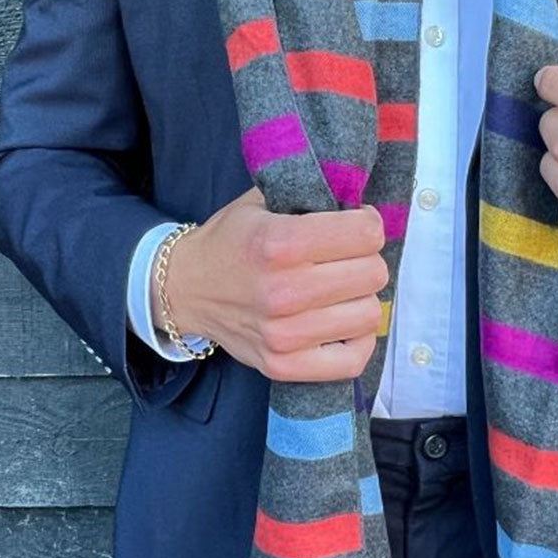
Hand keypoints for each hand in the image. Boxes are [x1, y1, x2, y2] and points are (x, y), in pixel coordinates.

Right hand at [152, 187, 388, 381]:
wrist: (184, 288)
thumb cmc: (231, 241)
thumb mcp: (262, 201)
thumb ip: (310, 193)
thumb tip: (361, 198)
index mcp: (279, 243)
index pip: (366, 233)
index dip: (368, 224)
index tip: (356, 224)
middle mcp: (282, 291)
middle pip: (373, 273)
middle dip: (367, 259)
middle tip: (348, 257)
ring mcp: (282, 334)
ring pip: (369, 314)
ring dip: (362, 298)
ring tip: (342, 289)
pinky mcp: (282, 365)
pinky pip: (352, 361)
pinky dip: (358, 341)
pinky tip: (343, 321)